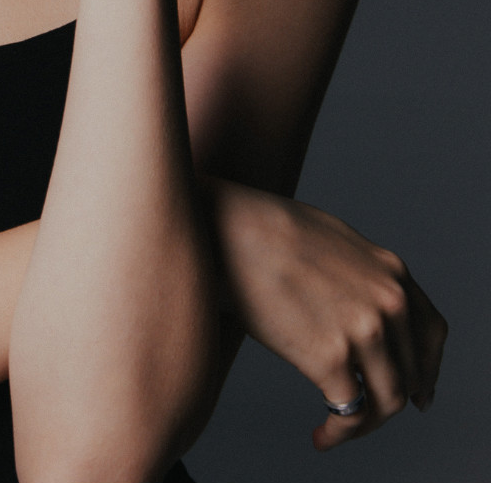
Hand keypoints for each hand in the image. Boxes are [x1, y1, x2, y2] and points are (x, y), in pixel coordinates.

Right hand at [214, 183, 446, 449]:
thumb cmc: (269, 230)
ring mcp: (364, 330)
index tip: (415, 392)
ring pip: (387, 400)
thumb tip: (359, 308)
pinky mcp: (330, 356)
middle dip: (388, 401)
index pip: (431, 335)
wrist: (232, 228)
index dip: (425, 370)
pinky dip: (338, 433)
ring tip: (337, 431)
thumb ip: (361, 276)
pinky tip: (320, 435)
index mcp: (393, 273)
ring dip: (365, 425)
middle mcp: (390, 302)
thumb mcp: (337, 243)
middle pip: (410, 374)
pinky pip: (350, 413)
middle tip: (363, 414)